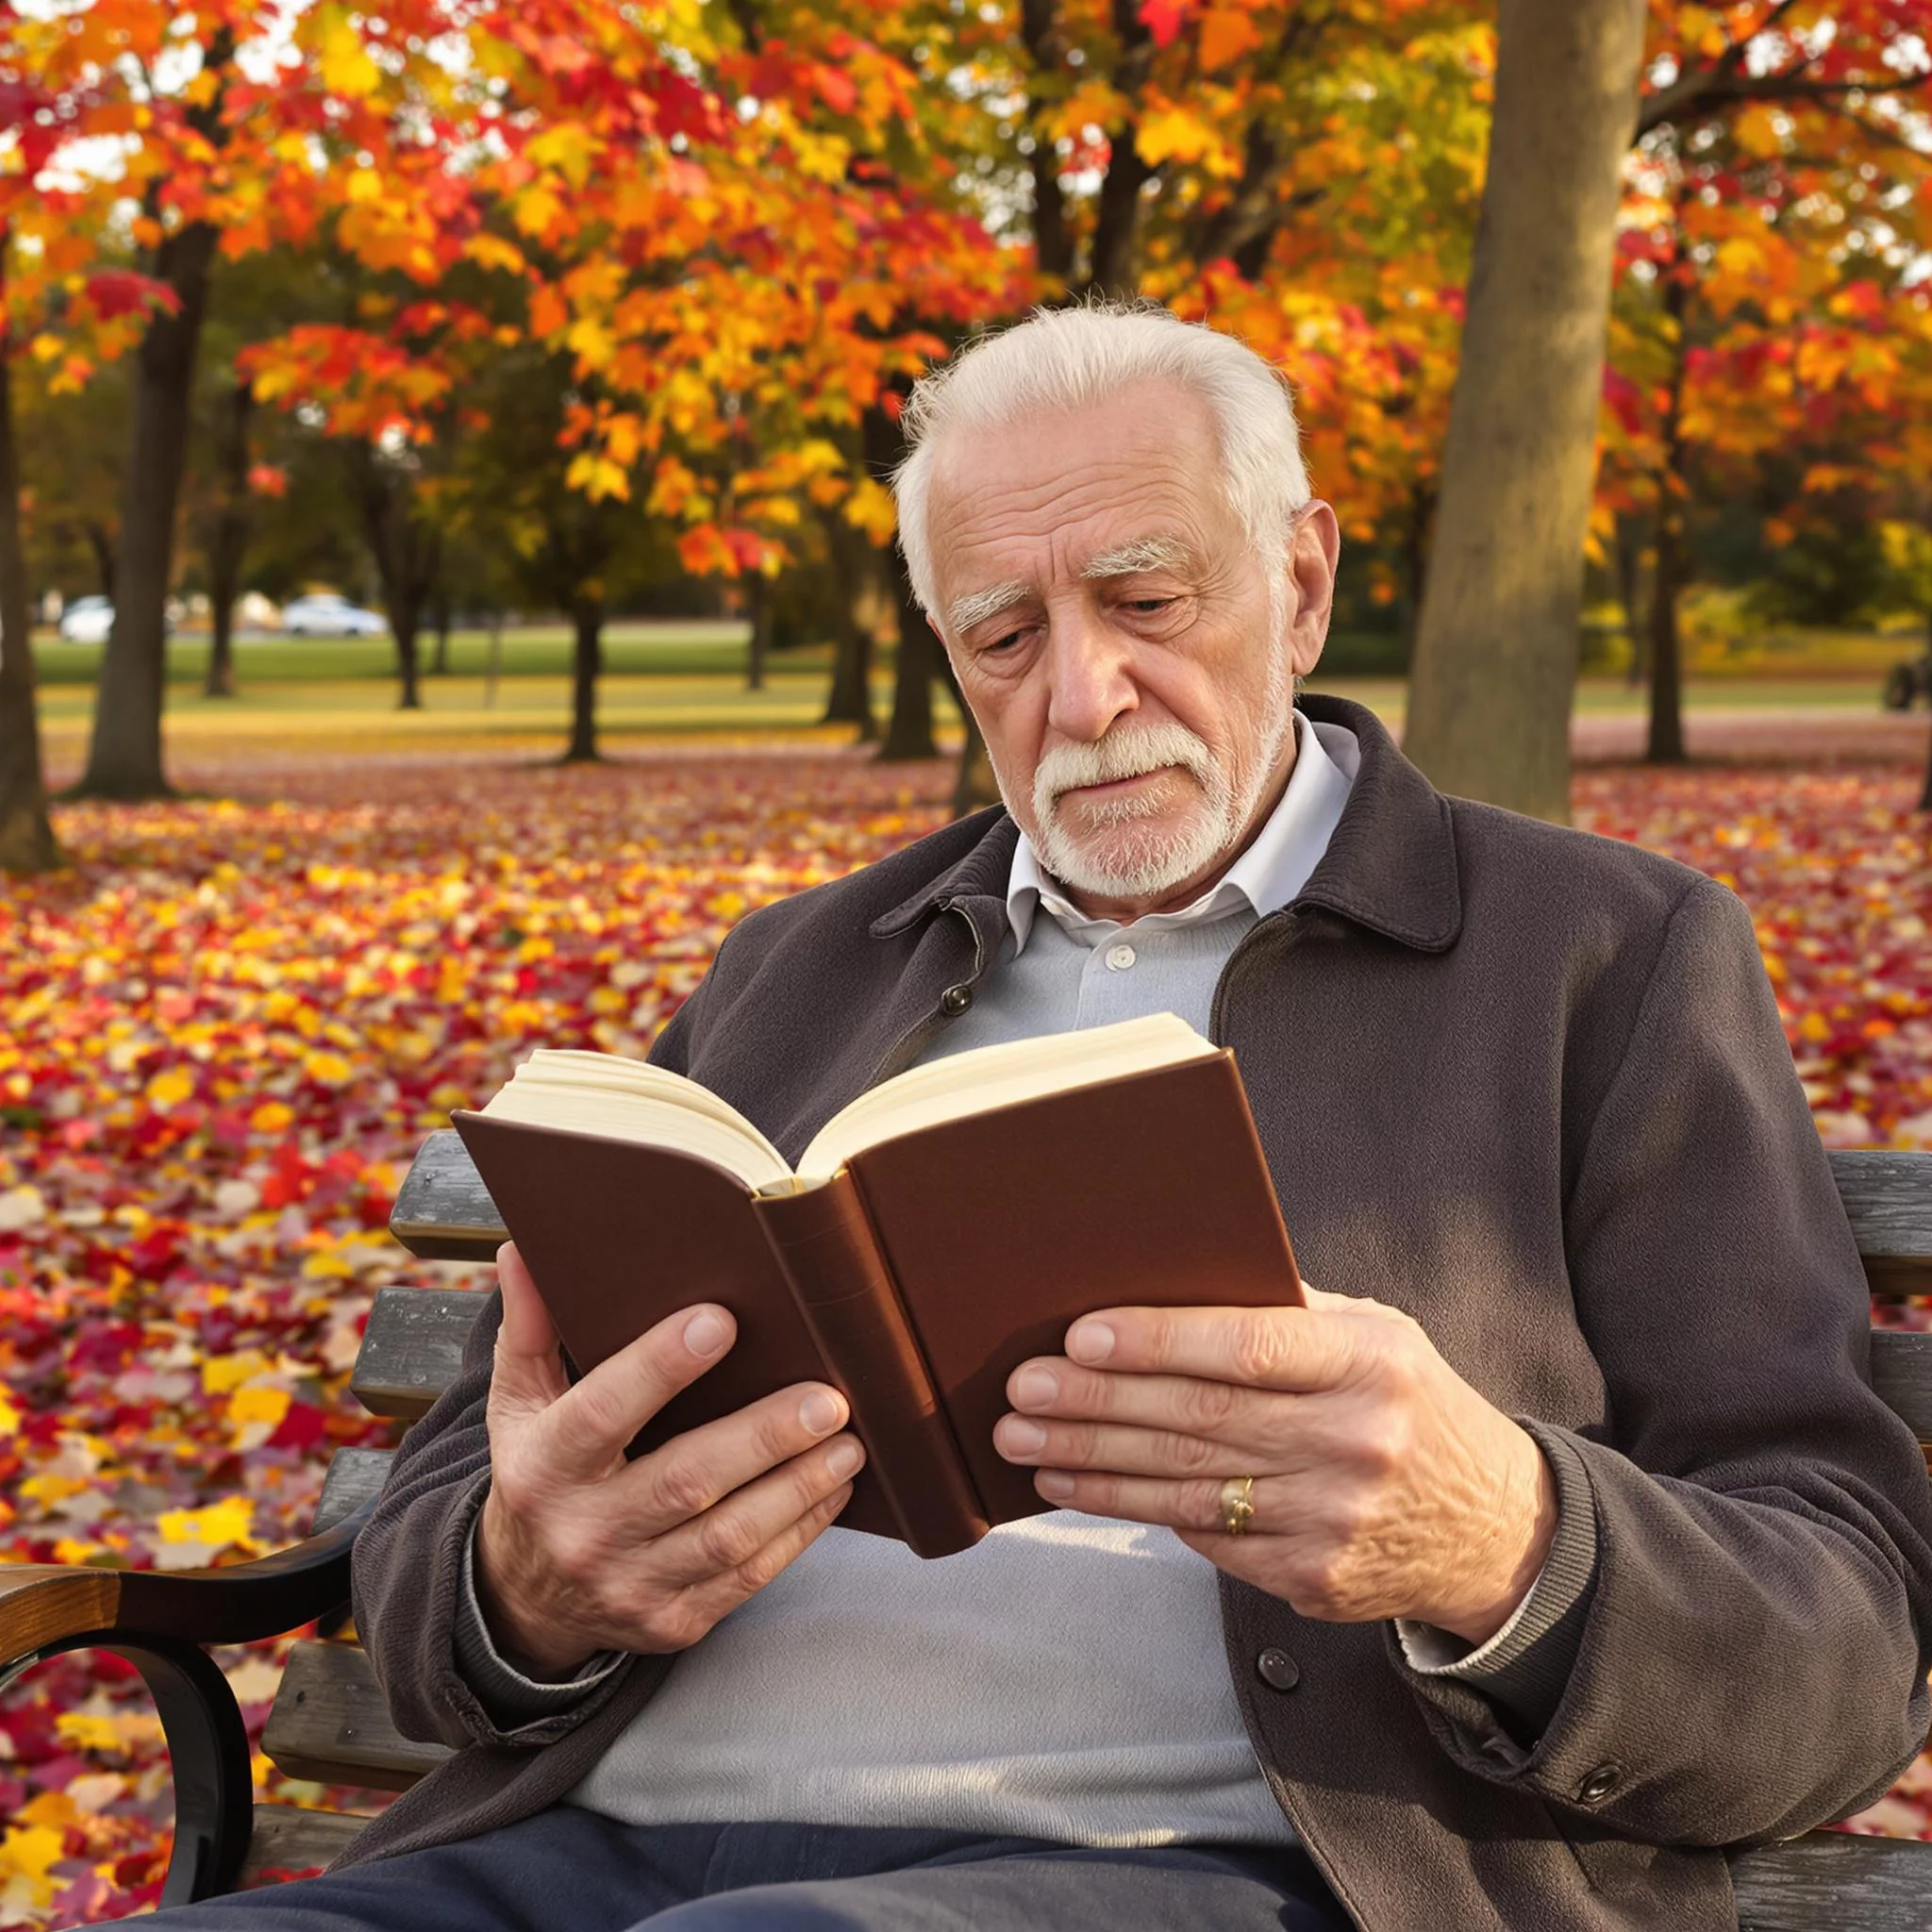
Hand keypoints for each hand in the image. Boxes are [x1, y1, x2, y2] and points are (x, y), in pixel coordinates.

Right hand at [474, 1241, 865, 1676]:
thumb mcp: (519, 1405)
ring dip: (797, 1487)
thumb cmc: (540, 1476)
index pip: (602, 1412)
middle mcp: (585, 1533)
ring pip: (728, 1538)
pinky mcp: (674, 1621)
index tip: (720, 1320)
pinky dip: (799, 1531)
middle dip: (763, 1438)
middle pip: (685, 1482)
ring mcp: (632, 1585)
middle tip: (827, 1397)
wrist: (527, 1601)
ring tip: (848, 1440)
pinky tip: (833, 1487)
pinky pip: (748, 1577)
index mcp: (544, 1468)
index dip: (659, 1366)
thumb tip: (524, 1248)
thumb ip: (530, 1329)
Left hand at [992, 1284, 1554, 1643]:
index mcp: (1369, 1362)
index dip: (1159, 1341)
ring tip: (1024, 1439)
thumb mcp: (1375, 1337)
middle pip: (1201, 1419)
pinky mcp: (1312, 1580)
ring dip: (1092, 1462)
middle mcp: (1355, 1441)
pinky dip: (1133, 1509)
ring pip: (1186, 1487)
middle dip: (1097, 1403)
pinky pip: (1204, 1539)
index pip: (1249, 1347)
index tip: (1082, 1334)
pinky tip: (1078, 1484)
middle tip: (1024, 1389)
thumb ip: (1287, 1311)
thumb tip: (1166, 1278)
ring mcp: (1333, 1518)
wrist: (1492, 1529)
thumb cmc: (1408, 1406)